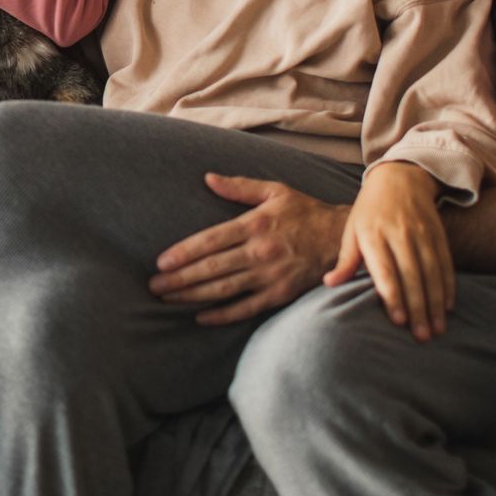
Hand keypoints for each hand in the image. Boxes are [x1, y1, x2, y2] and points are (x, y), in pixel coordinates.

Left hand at [150, 175, 348, 324]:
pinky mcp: (280, 295)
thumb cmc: (305, 212)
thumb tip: (208, 178)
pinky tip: (200, 317)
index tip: (160, 263)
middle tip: (153, 287)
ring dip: (192, 296)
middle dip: (179, 279)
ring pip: (223, 289)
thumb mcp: (275, 191)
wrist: (342, 239)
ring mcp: (269, 276)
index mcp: (254, 225)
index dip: (183, 253)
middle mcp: (259, 252)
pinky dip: (222, 315)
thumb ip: (239, 187)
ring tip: (168, 299)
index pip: (210, 241)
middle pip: (211, 268)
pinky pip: (246, 308)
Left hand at [324, 161, 453, 340]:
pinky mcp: (438, 233)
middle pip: (411, 276)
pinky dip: (448, 286)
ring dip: (436, 303)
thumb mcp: (352, 229)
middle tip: (422, 336)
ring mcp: (422, 233)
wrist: (400, 177)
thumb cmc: (369, 210)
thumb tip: (329, 284)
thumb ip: (345, 259)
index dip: (393, 296)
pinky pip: (446, 263)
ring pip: (432, 272)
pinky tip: (448, 307)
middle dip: (417, 308)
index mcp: (373, 234)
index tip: (398, 321)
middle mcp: (399, 233)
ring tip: (437, 329)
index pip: (385, 270)